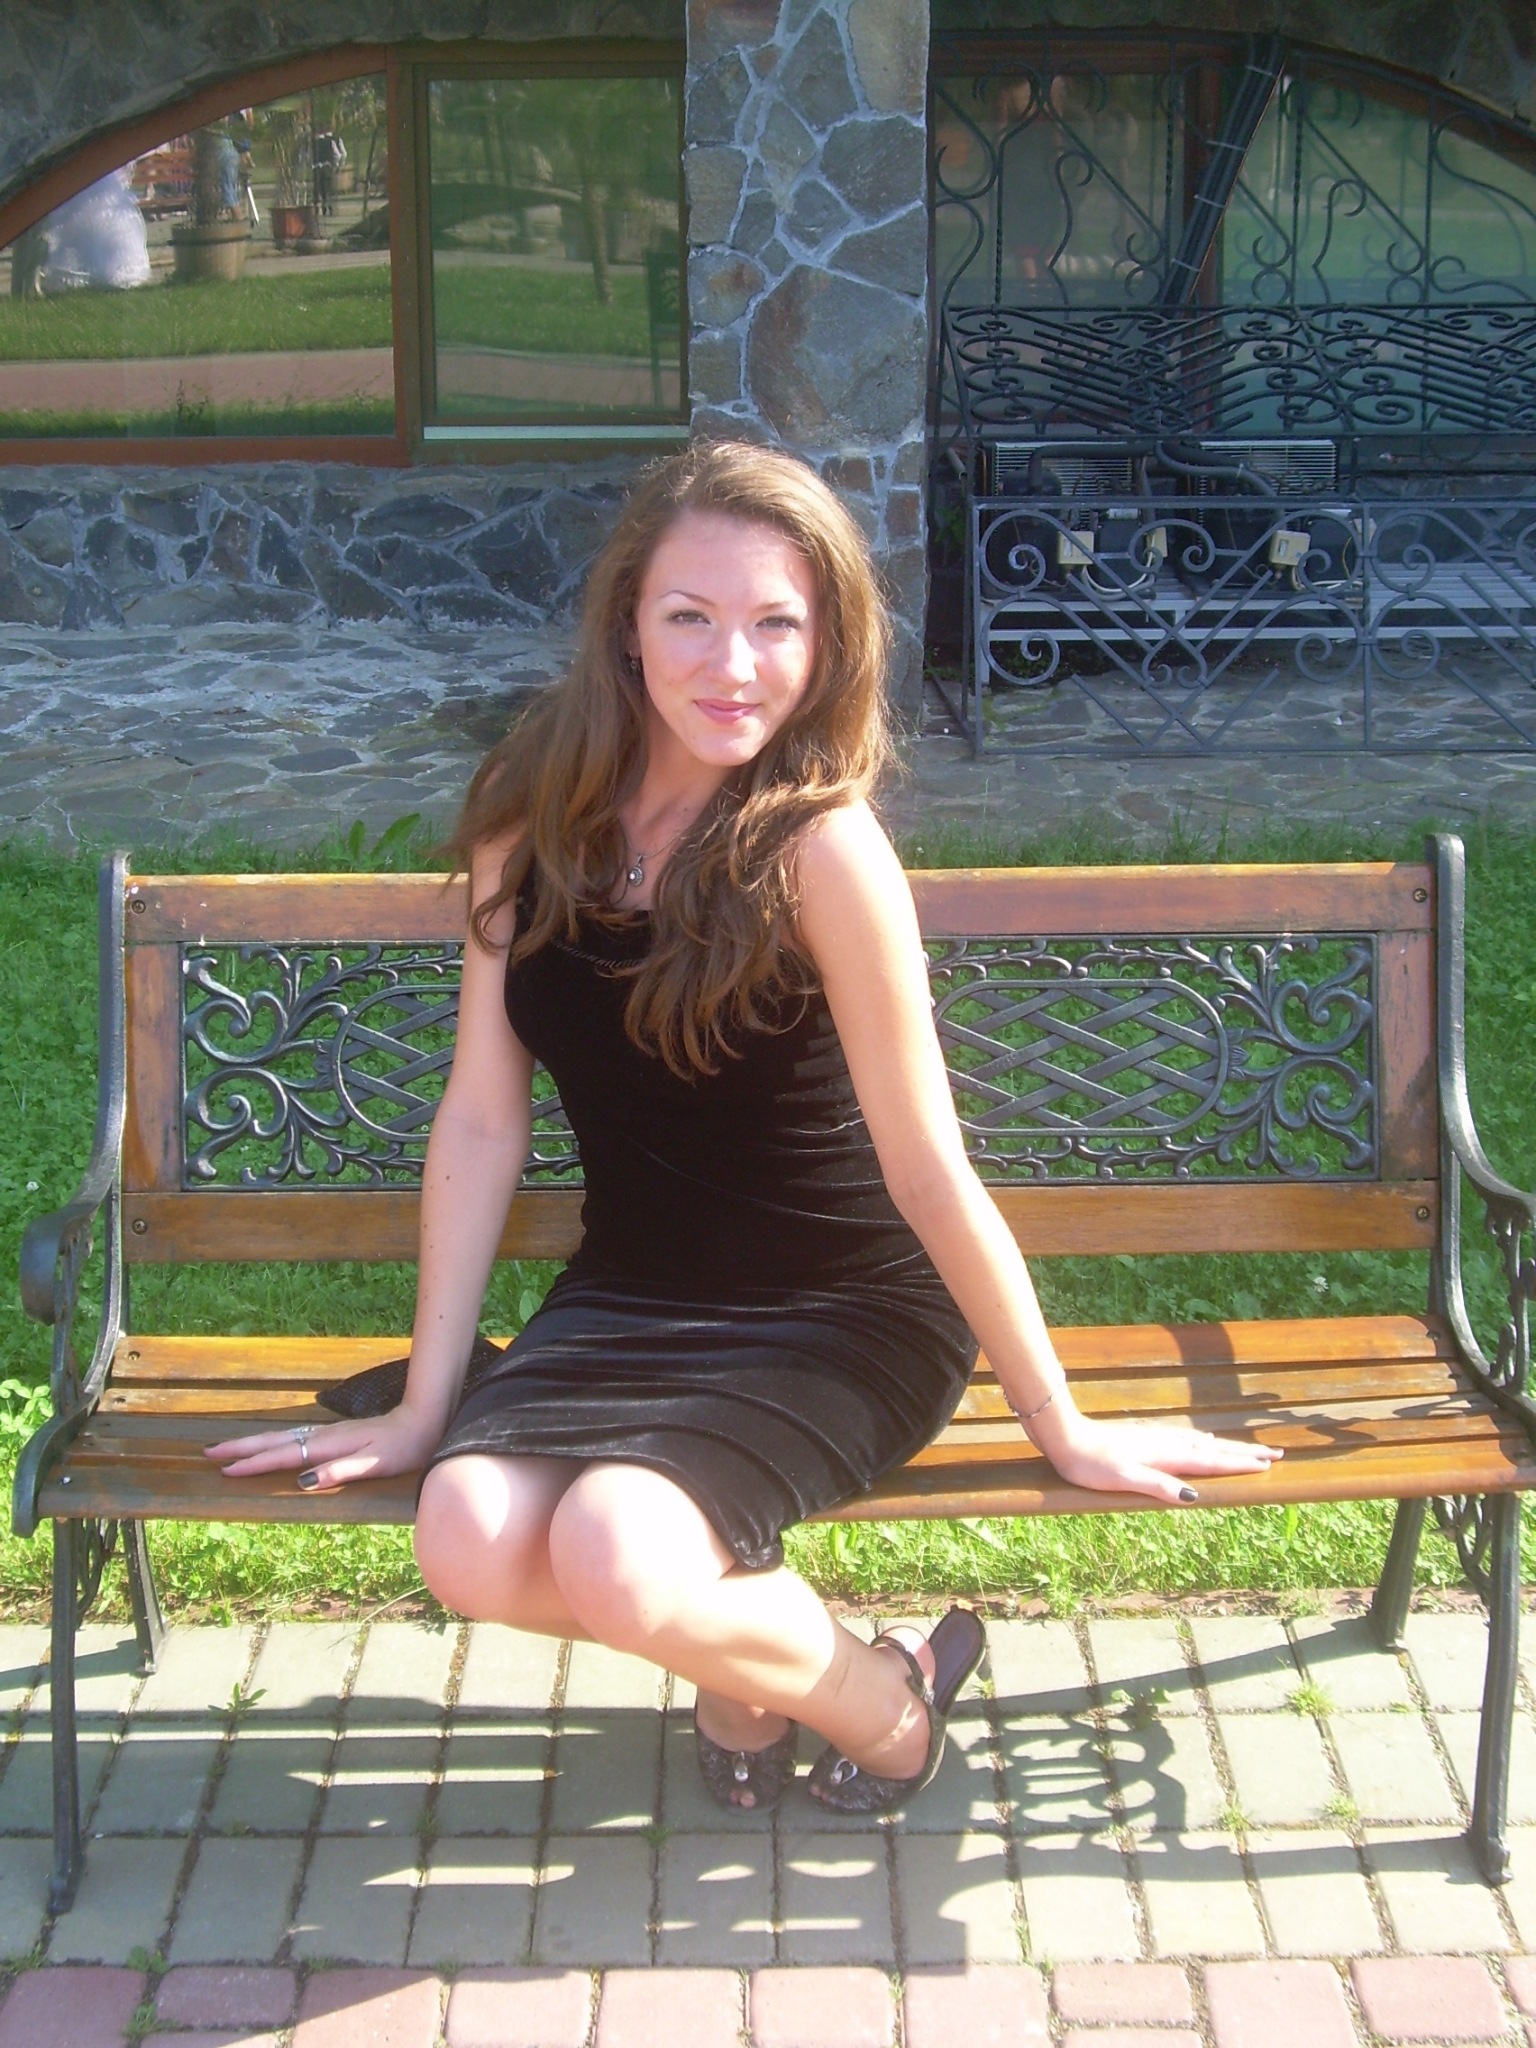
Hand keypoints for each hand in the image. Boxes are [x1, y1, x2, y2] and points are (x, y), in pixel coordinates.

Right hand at [204, 1406, 440, 1493]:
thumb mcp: (376, 1464)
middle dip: (241, 1448)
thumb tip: (305, 1480)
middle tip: (208, 1452)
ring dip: (252, 1443)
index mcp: (329, 1445)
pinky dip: (272, 1442)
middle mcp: (323, 1436)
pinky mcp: (333, 1435)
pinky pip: (293, 1438)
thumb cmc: (403, 1447)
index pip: (284, 1456)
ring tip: (226, 1449)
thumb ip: (341, 1471)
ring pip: (281, 1438)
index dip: (254, 1464)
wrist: (423, 1420)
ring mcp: (327, 1433)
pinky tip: (268, 1446)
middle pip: (274, 1442)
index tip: (226, 1470)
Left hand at [1038, 1411, 1282, 1505]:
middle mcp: (1167, 1444)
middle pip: (1214, 1449)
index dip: (1240, 1463)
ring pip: (1202, 1443)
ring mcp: (1157, 1439)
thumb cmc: (1091, 1464)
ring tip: (1249, 1451)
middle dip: (1244, 1453)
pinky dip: (1205, 1443)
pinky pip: (1187, 1441)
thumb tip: (1194, 1497)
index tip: (1269, 1464)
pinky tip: (1203, 1442)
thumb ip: (1158, 1486)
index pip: (1211, 1460)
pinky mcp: (1146, 1439)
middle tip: (1276, 1454)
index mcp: (1166, 1456)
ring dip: (1227, 1447)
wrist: (1065, 1438)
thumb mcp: (1124, 1479)